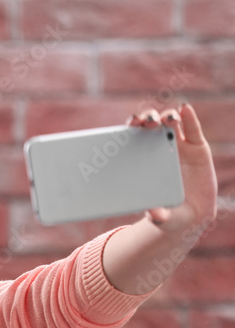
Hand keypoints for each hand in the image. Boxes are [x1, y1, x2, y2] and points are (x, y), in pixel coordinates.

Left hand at [126, 103, 217, 230]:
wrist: (190, 215)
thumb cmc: (167, 213)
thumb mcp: (162, 217)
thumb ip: (158, 215)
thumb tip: (153, 214)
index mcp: (142, 160)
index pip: (133, 138)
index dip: (130, 128)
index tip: (129, 124)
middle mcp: (158, 148)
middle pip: (150, 126)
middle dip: (147, 119)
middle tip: (145, 121)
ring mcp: (179, 146)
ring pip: (171, 124)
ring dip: (167, 116)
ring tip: (166, 119)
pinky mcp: (198, 147)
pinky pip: (193, 129)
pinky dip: (189, 117)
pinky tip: (185, 109)